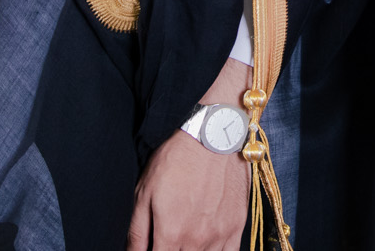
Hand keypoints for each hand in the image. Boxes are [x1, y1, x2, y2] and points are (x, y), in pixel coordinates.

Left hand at [128, 58, 253, 250]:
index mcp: (171, 235)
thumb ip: (137, 232)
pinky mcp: (238, 225)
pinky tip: (206, 245)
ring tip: (184, 241)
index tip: (153, 247)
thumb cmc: (176, 160)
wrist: (214, 135)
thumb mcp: (144, 192)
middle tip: (168, 240)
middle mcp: (197, 240)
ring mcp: (220, 235)